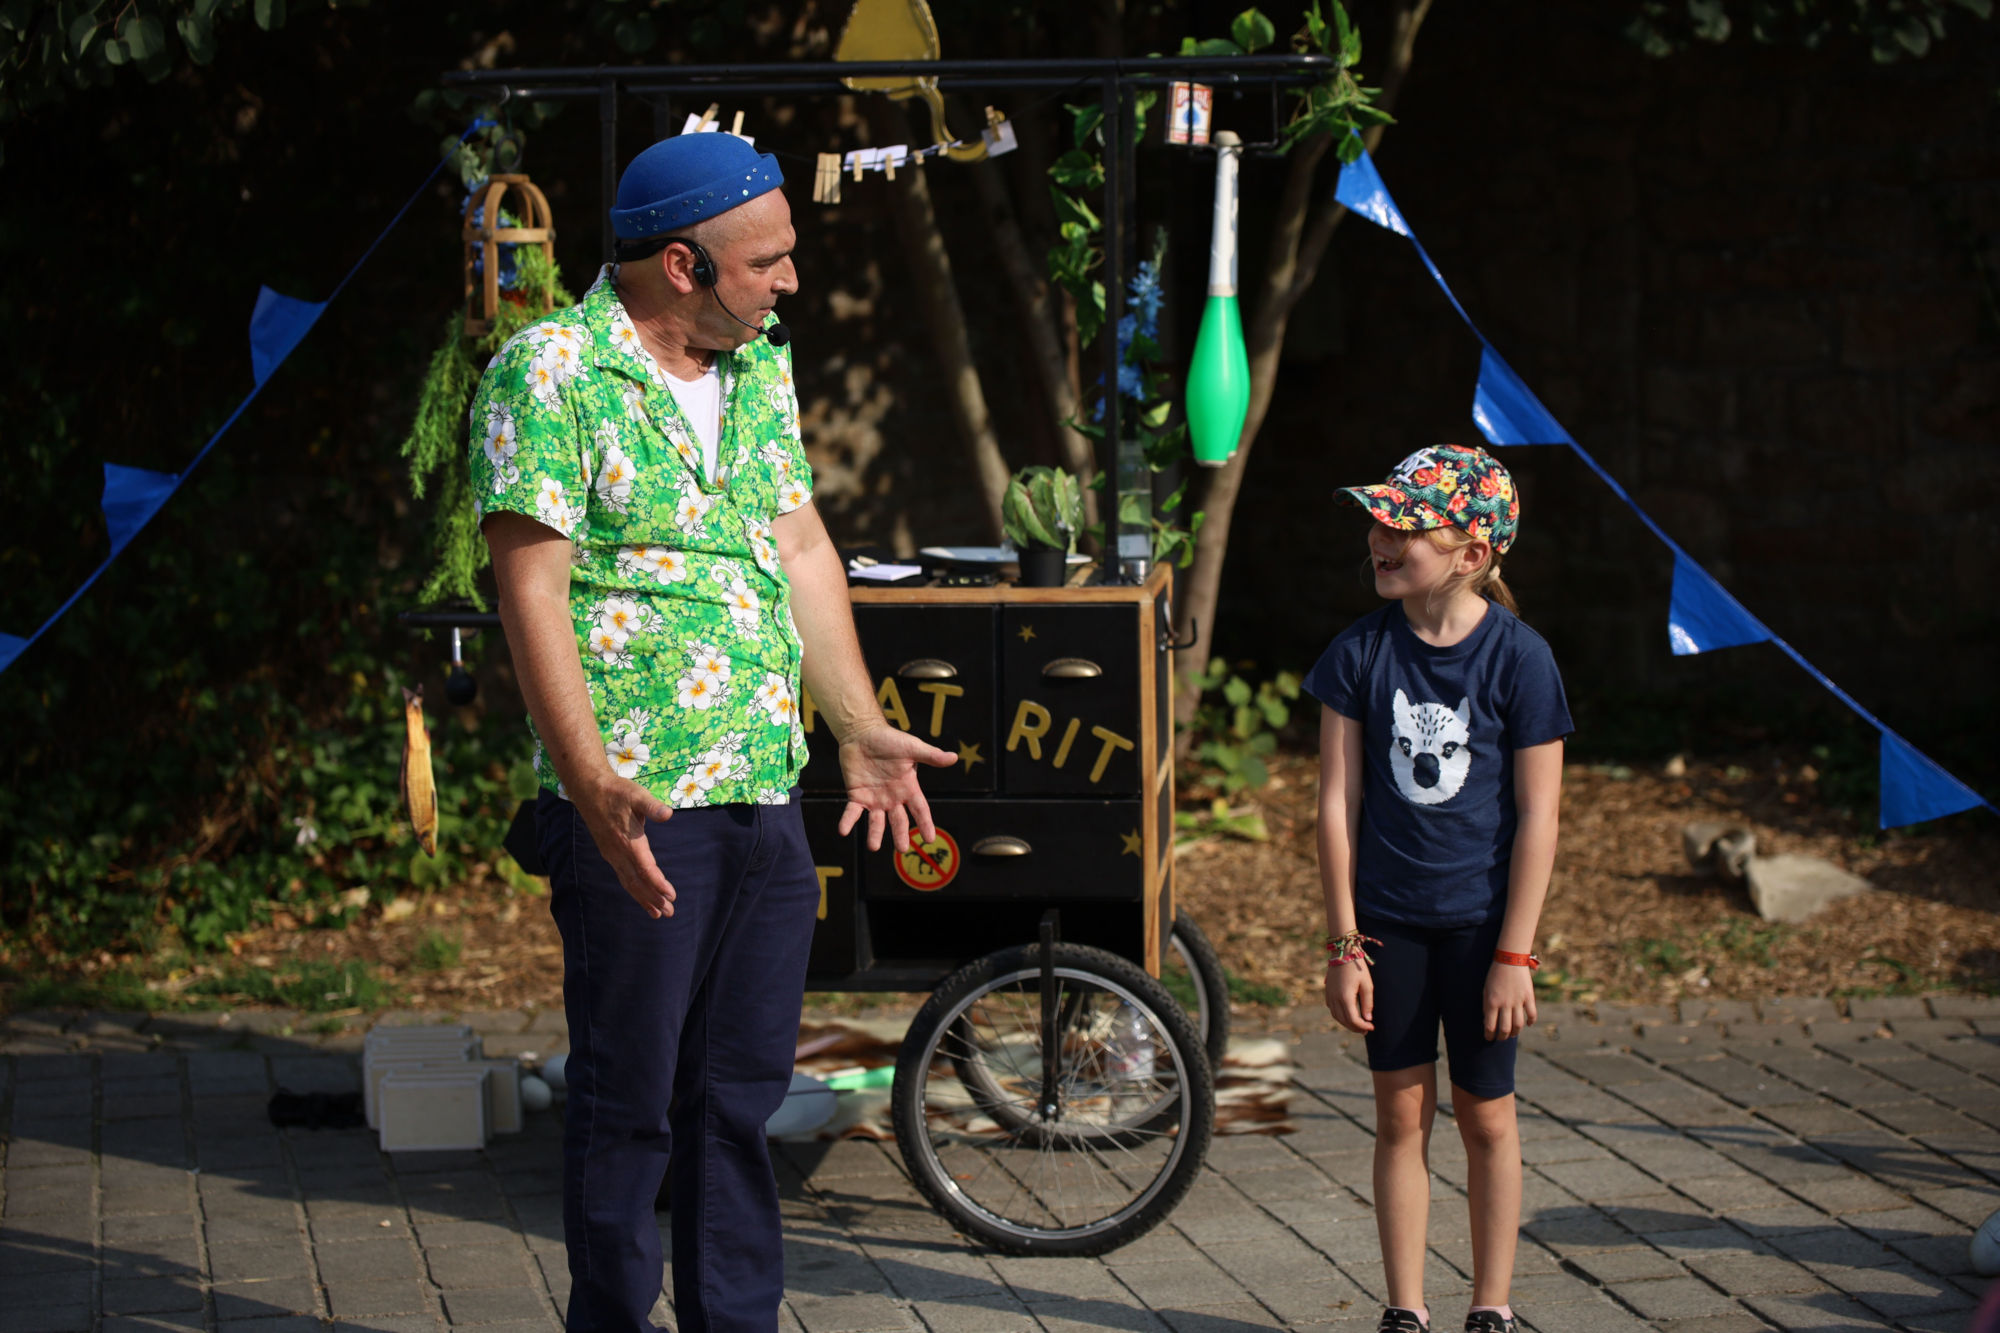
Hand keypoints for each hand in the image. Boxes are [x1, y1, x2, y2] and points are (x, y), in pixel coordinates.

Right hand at [573, 775, 677, 918]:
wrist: (589, 790)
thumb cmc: (616, 791)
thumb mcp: (637, 794)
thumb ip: (652, 806)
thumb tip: (667, 814)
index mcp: (628, 841)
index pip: (645, 869)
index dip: (658, 884)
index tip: (671, 896)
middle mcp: (618, 852)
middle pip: (637, 882)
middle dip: (653, 898)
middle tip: (669, 912)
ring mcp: (612, 855)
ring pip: (629, 882)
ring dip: (644, 898)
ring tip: (658, 913)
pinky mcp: (609, 853)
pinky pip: (623, 877)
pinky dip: (634, 889)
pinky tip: (641, 895)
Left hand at [836, 722, 956, 851]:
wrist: (863, 733)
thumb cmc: (890, 739)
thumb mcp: (913, 747)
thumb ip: (931, 755)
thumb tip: (954, 757)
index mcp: (908, 788)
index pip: (920, 810)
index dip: (925, 824)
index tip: (929, 839)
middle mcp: (892, 798)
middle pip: (899, 821)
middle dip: (900, 834)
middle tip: (902, 849)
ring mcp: (874, 799)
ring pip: (876, 822)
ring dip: (874, 834)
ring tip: (873, 847)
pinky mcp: (856, 795)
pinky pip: (852, 812)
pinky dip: (848, 821)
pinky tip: (843, 830)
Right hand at [1324, 960, 1374, 1033]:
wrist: (1342, 952)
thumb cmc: (1357, 968)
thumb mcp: (1367, 985)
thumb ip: (1367, 1003)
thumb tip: (1367, 1019)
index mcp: (1345, 997)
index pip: (1353, 1020)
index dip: (1362, 1026)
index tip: (1372, 1026)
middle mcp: (1334, 998)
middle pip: (1344, 1020)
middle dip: (1355, 1028)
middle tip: (1366, 1029)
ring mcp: (1329, 996)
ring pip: (1336, 1017)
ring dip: (1347, 1023)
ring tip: (1358, 1025)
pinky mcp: (1327, 992)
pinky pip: (1332, 1009)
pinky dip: (1340, 1016)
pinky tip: (1348, 1015)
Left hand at [1484, 960, 1537, 1040]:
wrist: (1510, 960)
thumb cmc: (1495, 975)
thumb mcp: (1486, 990)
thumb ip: (1486, 1006)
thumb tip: (1488, 1021)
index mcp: (1491, 1002)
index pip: (1490, 1025)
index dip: (1489, 1035)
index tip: (1489, 1038)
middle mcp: (1505, 1004)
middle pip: (1505, 1028)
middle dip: (1502, 1037)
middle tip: (1501, 1038)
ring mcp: (1518, 1001)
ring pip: (1518, 1025)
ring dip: (1515, 1032)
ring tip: (1512, 1034)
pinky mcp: (1529, 997)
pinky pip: (1532, 1014)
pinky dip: (1531, 1022)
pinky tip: (1528, 1025)